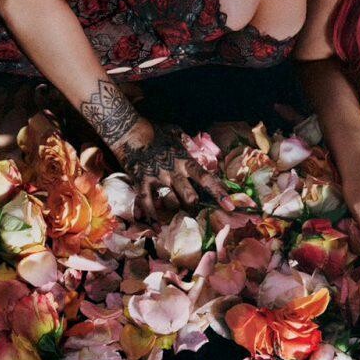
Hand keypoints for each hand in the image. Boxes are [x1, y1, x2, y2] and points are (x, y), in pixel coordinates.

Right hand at [113, 122, 229, 219]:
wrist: (129, 130)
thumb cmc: (154, 130)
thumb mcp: (174, 132)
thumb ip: (185, 141)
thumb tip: (193, 144)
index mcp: (185, 160)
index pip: (206, 178)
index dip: (219, 192)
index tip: (230, 205)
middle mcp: (174, 171)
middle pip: (190, 195)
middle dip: (196, 207)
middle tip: (198, 213)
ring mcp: (157, 177)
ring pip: (172, 201)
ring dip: (176, 211)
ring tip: (179, 219)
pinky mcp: (142, 181)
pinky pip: (147, 203)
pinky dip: (152, 217)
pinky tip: (156, 229)